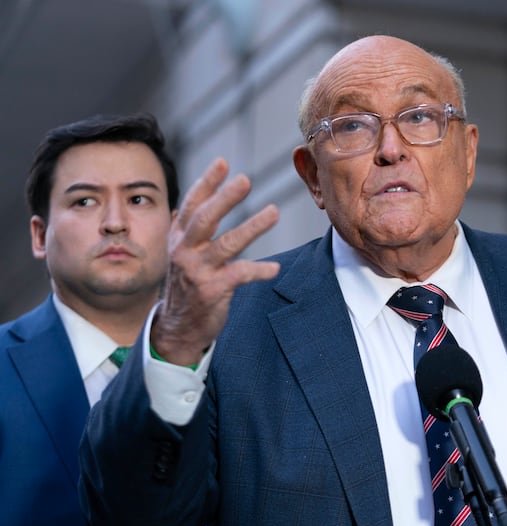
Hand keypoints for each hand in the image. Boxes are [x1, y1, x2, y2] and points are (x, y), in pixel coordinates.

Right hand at [152, 158, 280, 365]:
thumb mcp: (180, 255)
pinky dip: (259, 270)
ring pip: (226, 244)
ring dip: (252, 227)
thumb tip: (183, 207)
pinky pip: (239, 275)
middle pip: (205, 219)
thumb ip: (185, 231)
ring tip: (273, 212)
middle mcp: (185, 251)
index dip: (207, 182)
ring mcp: (198, 271)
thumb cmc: (186, 286)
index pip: (192, 204)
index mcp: (179, 238)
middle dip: (225, 198)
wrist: (178, 328)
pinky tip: (274, 268)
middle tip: (245, 179)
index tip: (223, 162)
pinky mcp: (212, 290)